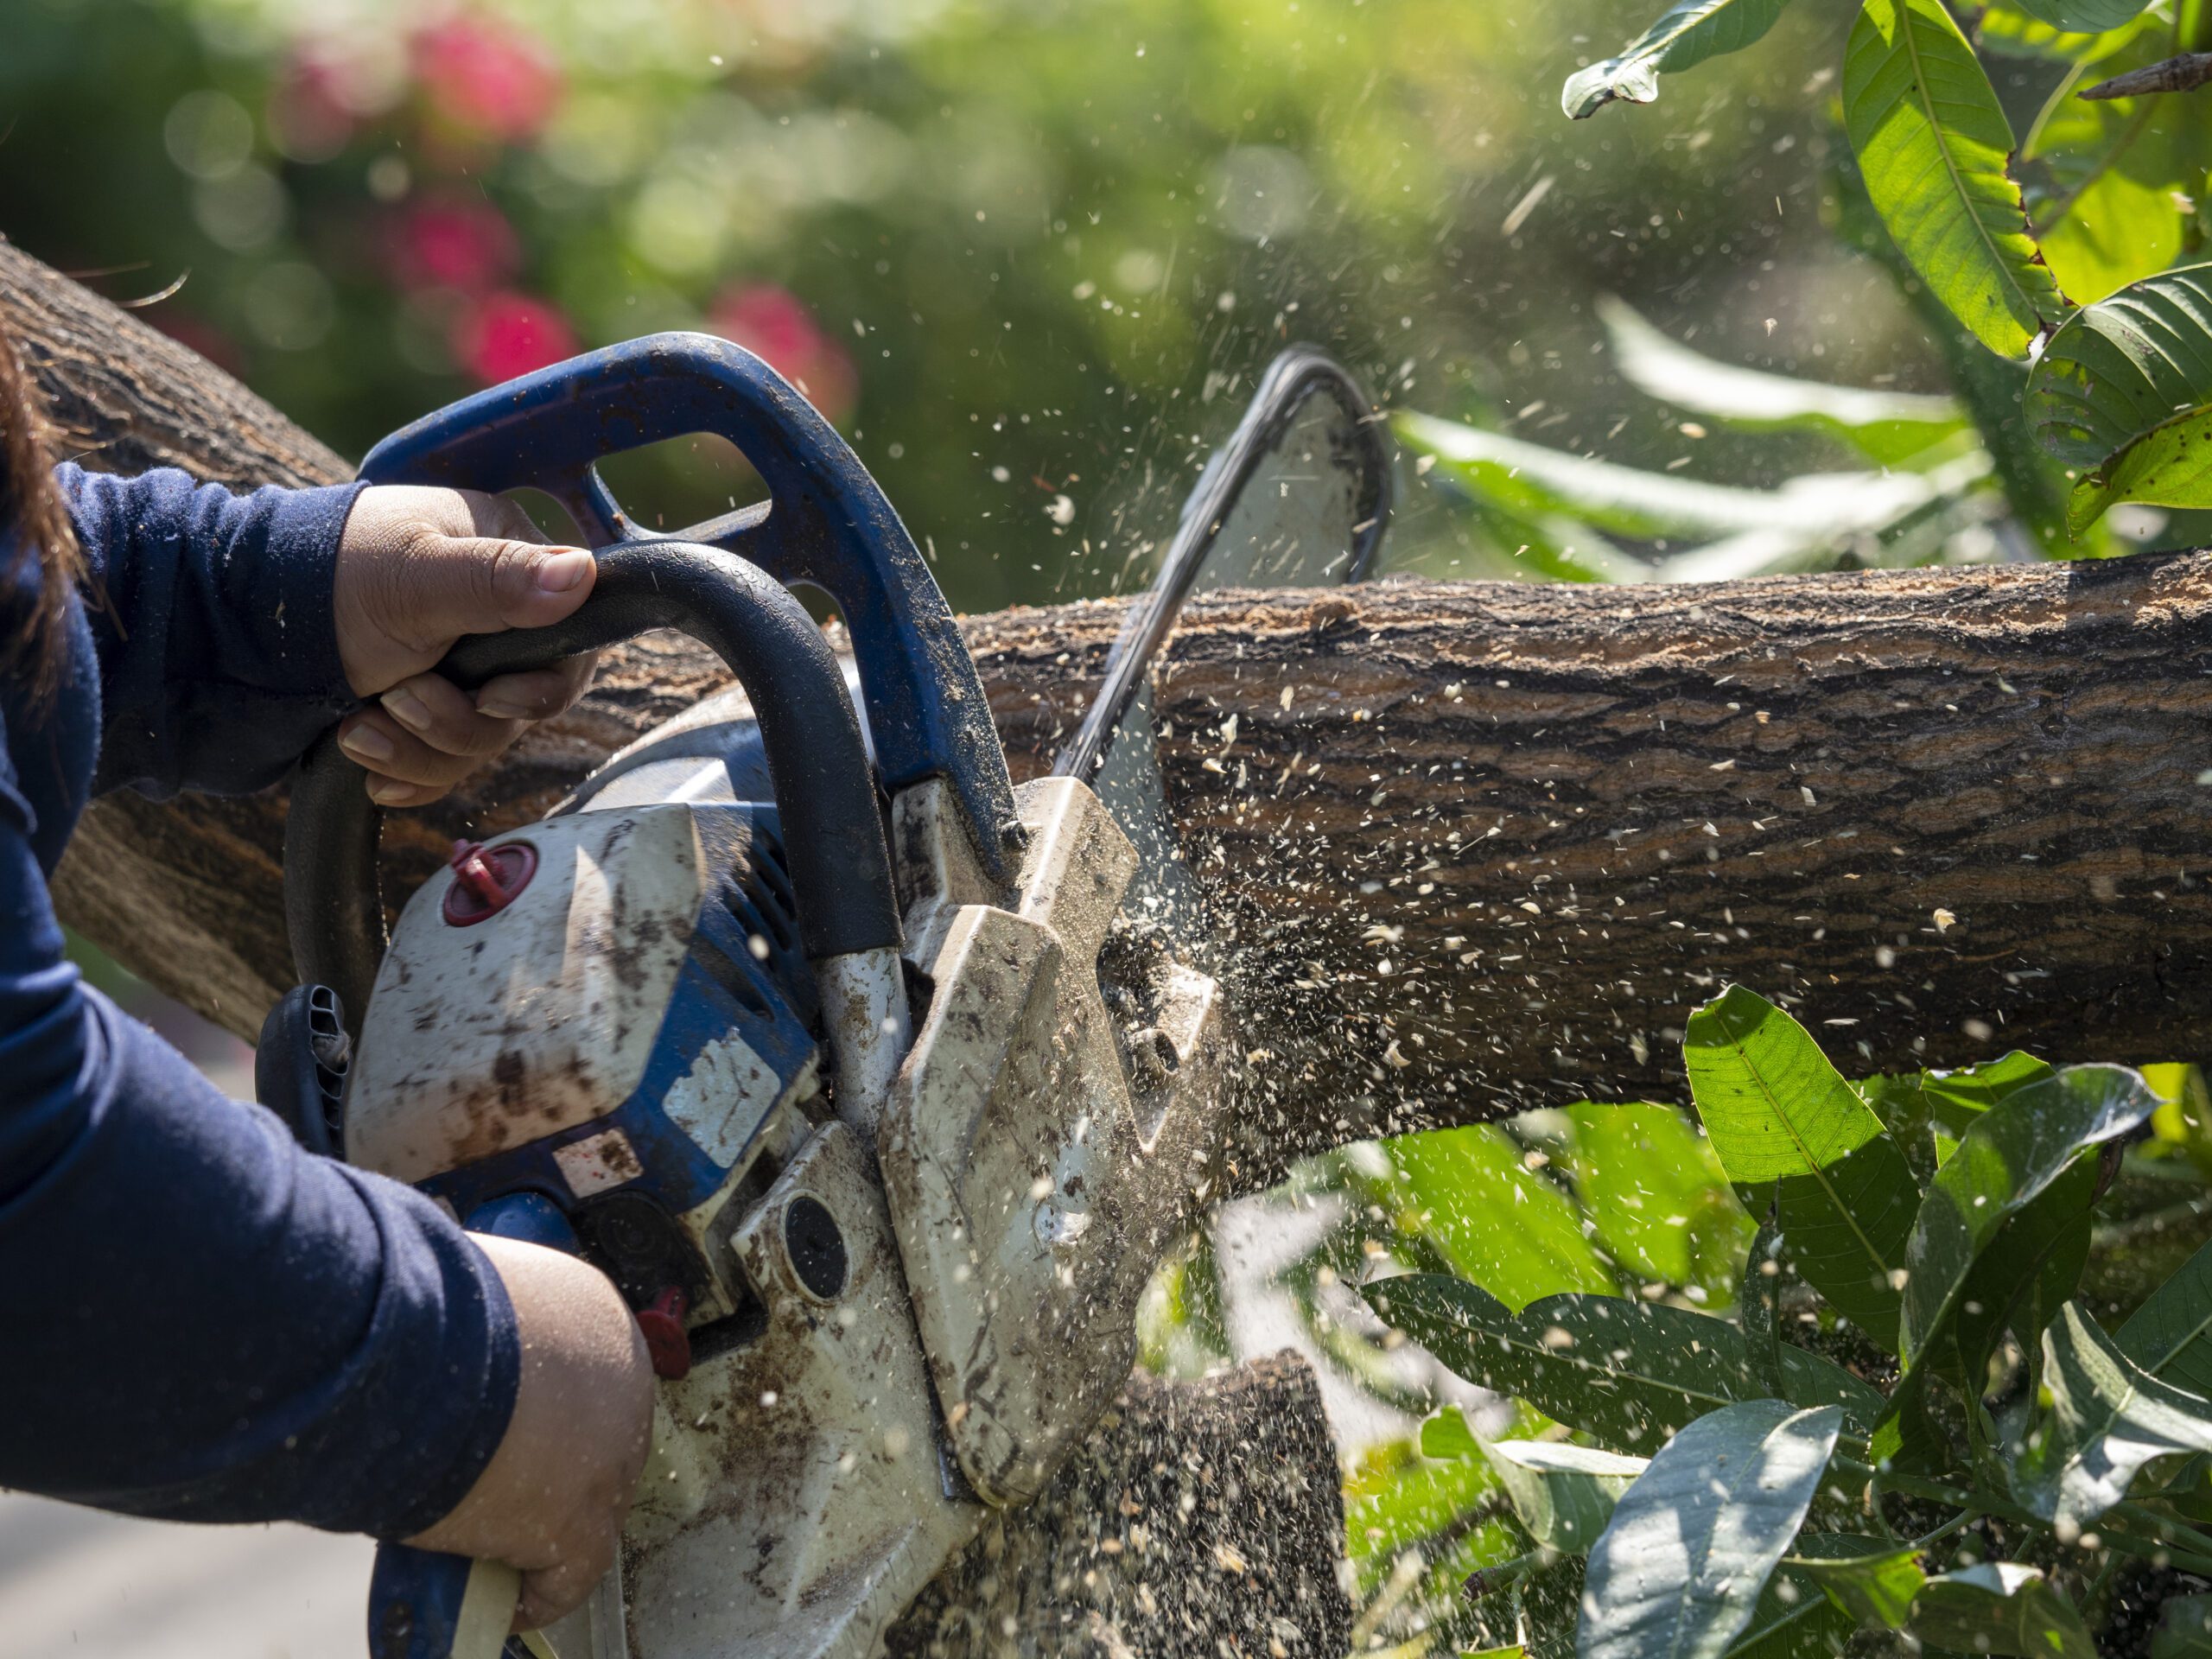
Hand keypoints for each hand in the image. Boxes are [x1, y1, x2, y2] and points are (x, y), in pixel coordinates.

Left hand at [331, 486, 599, 806]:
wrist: (221, 629)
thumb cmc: (318, 579)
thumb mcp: (414, 578)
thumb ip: (499, 580)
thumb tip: (584, 575)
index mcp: (501, 561)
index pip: (571, 640)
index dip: (542, 686)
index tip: (495, 698)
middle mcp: (487, 618)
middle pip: (525, 705)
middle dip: (460, 723)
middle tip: (400, 701)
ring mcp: (452, 670)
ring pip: (481, 742)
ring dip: (420, 748)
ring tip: (359, 729)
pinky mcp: (415, 713)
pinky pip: (441, 766)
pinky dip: (404, 772)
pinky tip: (364, 762)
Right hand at [405, 1235, 655, 1631]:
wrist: (412, 1355)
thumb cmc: (419, 1312)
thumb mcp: (471, 1291)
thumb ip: (484, 1317)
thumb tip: (450, 1328)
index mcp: (599, 1316)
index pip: (586, 1373)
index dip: (547, 1409)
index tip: (508, 1429)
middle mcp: (626, 1382)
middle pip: (597, 1440)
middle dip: (552, 1466)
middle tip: (496, 1489)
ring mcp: (612, 1456)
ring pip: (587, 1505)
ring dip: (544, 1528)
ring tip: (491, 1545)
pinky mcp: (582, 1522)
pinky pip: (570, 1574)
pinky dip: (539, 1593)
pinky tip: (507, 1600)